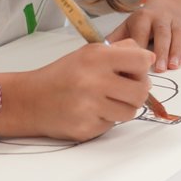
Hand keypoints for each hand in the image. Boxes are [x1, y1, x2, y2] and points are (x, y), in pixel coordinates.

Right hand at [24, 41, 153, 141]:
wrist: (30, 100)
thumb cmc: (62, 75)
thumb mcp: (88, 53)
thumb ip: (121, 51)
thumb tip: (150, 58)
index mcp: (96, 58)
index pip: (141, 61)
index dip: (142, 67)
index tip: (134, 70)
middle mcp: (93, 81)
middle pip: (142, 91)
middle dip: (137, 91)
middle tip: (124, 89)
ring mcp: (90, 107)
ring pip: (131, 112)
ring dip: (123, 107)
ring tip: (106, 100)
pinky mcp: (87, 128)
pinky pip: (112, 125)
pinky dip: (106, 119)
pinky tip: (91, 111)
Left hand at [105, 0, 180, 71]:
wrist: (170, 4)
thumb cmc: (145, 21)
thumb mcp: (128, 25)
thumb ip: (116, 39)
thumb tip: (100, 54)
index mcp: (143, 17)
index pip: (141, 33)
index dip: (140, 48)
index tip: (136, 64)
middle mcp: (161, 17)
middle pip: (162, 33)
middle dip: (161, 51)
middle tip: (159, 69)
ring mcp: (176, 22)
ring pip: (178, 36)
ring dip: (176, 51)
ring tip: (174, 66)